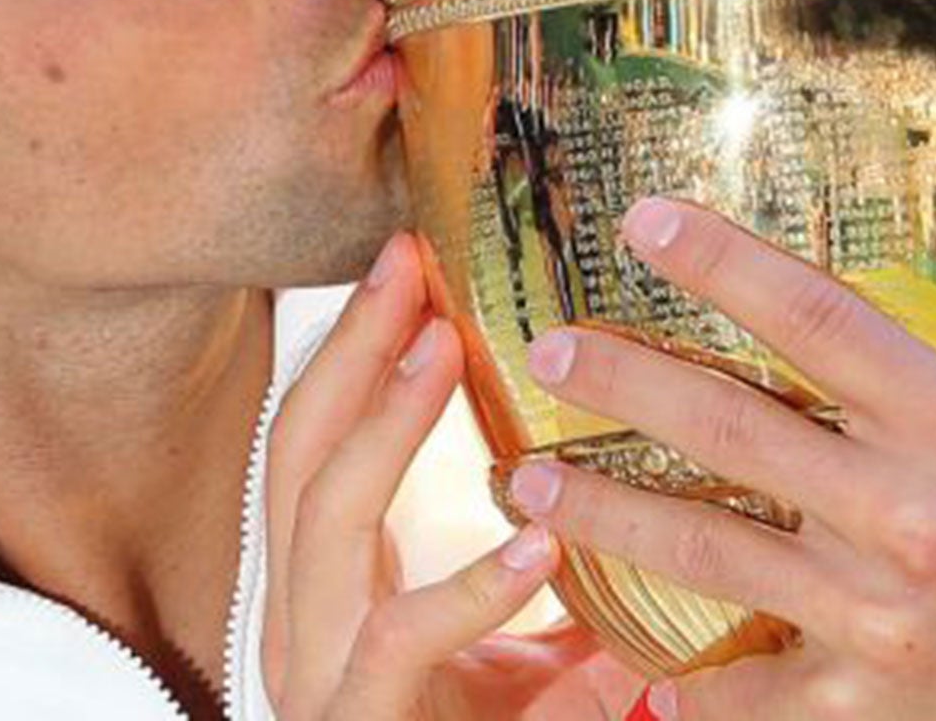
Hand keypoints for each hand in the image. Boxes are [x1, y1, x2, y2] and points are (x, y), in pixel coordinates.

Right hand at [262, 232, 645, 719]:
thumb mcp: (521, 654)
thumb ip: (548, 572)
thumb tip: (637, 472)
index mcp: (322, 585)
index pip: (311, 434)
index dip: (352, 344)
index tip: (407, 257)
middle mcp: (298, 618)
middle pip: (298, 452)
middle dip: (351, 350)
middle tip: (409, 263)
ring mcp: (318, 677)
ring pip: (325, 521)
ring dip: (387, 426)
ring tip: (446, 348)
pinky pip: (399, 646)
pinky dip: (469, 587)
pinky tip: (539, 542)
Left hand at [508, 151, 935, 719]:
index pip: (824, 323)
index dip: (725, 264)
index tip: (642, 219)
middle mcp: (909, 519)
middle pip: (734, 428)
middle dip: (626, 381)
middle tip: (549, 347)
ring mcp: (875, 616)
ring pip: (709, 550)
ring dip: (605, 514)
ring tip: (524, 484)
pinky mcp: (860, 701)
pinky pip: (745, 690)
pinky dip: (679, 683)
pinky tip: (613, 655)